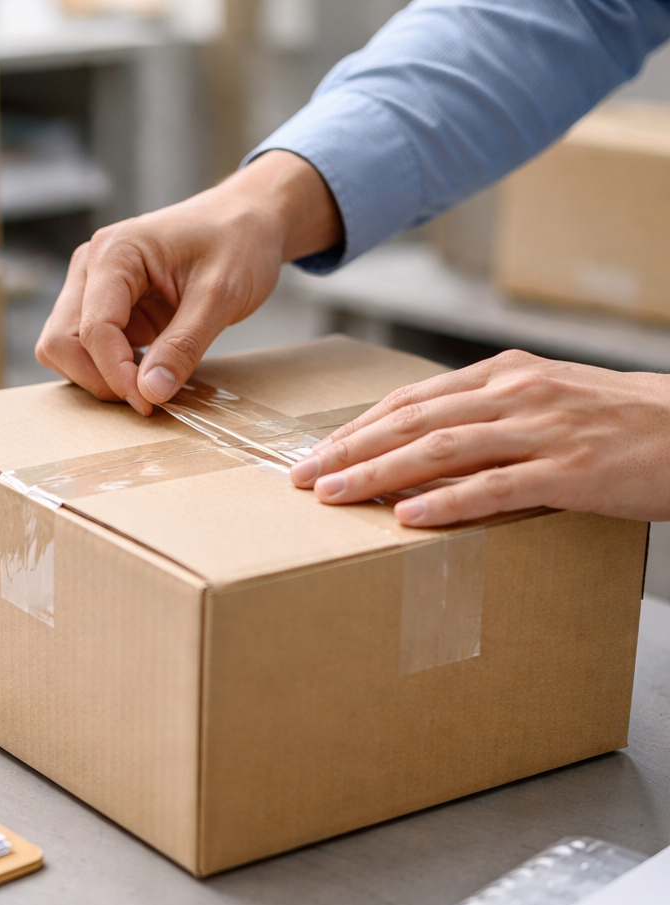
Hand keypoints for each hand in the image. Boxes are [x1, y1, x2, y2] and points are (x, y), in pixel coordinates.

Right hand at [35, 150, 341, 414]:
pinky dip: (111, 371)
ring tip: (149, 384)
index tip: (150, 402)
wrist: (248, 221)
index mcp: (115, 253)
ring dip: (100, 377)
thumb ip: (184, 345)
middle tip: (147, 398)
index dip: (116, 374)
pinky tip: (149, 372)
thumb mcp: (221, 295)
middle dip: (99, 379)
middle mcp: (92, 268)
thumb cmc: (237, 242)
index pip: (93, 329)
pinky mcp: (108, 309)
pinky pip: (90, 351)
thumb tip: (150, 393)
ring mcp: (94, 289)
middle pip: (62, 342)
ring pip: (66, 350)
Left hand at [289, 349, 669, 525]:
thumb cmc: (615, 421)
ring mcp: (542, 430)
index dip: (358, 427)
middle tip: (302, 477)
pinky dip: (447, 502)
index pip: (411, 399)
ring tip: (333, 496)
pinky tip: (407, 517)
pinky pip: (496, 488)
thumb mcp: (544, 400)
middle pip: (412, 421)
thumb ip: (486, 414)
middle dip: (348, 450)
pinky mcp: (570, 471)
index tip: (318, 451)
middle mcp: (515, 394)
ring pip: (442, 449)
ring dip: (378, 473)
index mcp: (503, 374)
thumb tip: (424, 445)